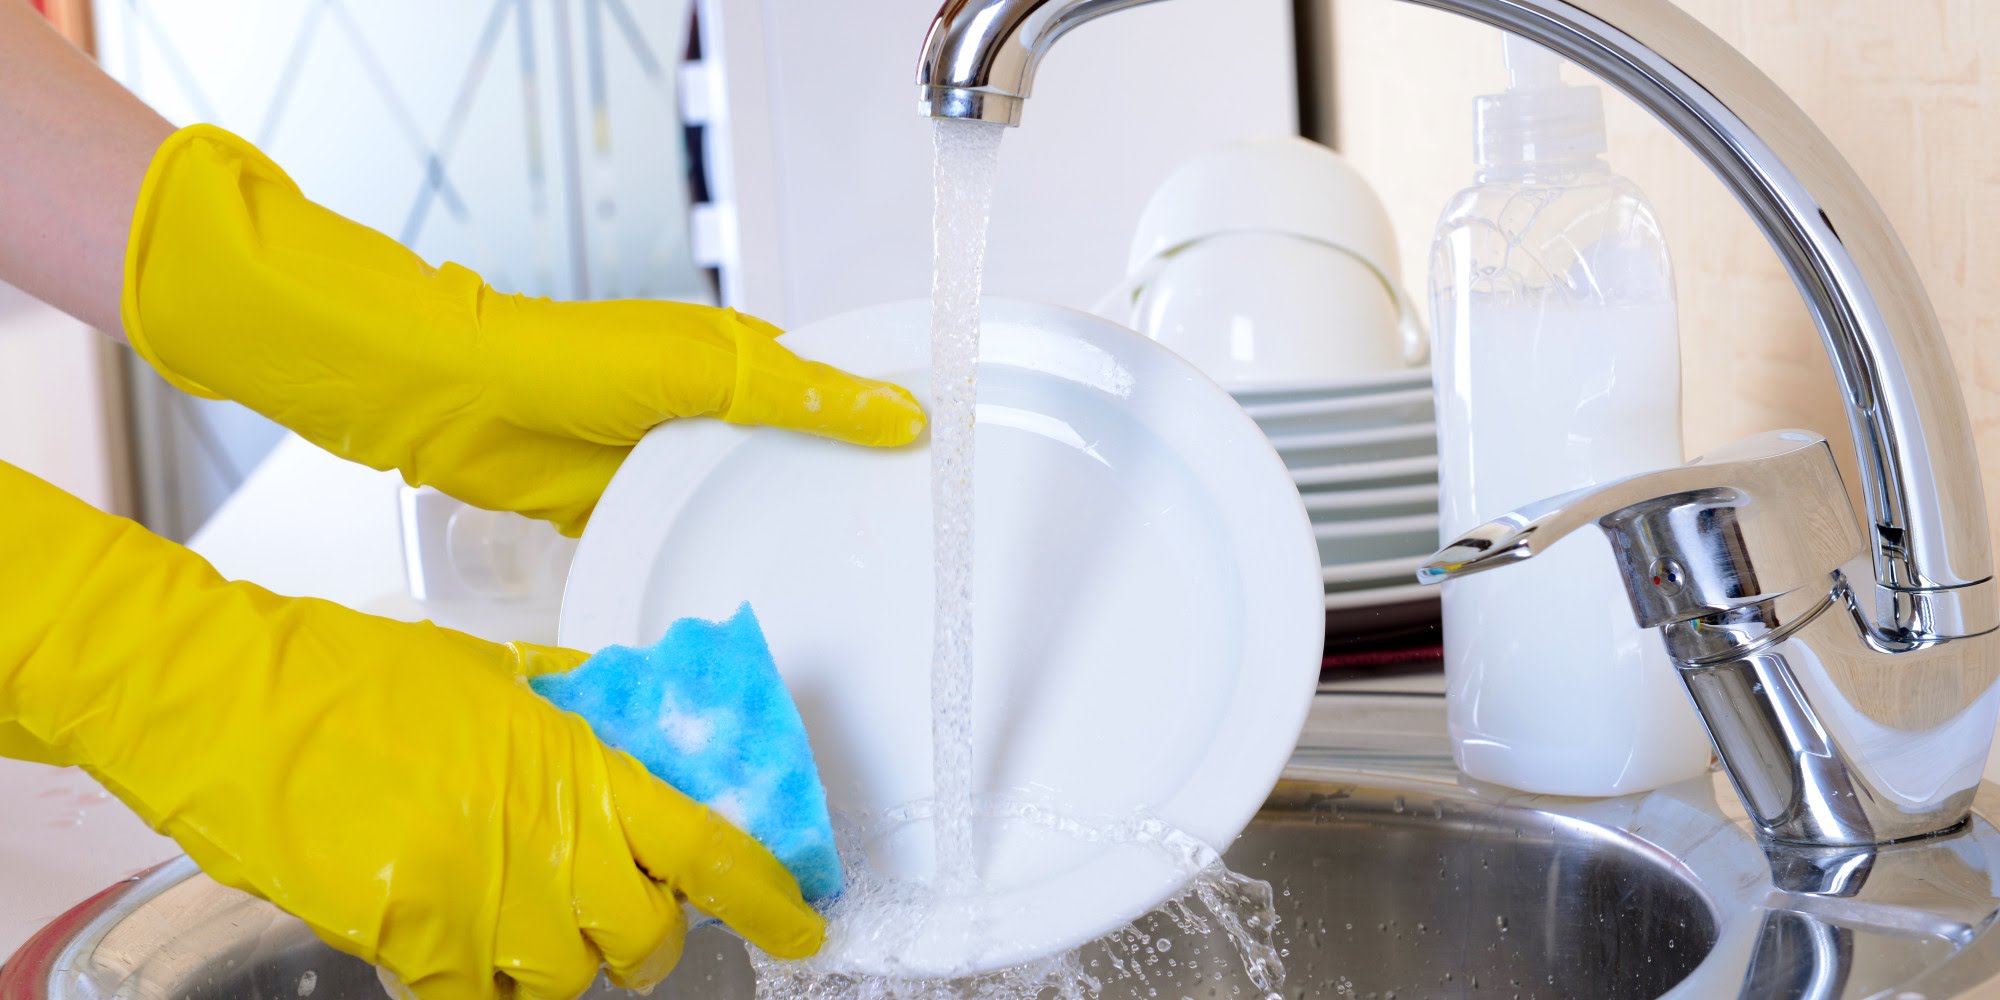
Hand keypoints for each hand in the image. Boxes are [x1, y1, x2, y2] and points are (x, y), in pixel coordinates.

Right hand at [0, 461, 822, 998]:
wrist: (230, 697)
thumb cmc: (352, 673)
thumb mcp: (493, 673)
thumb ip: (576, 714)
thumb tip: (637, 735)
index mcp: (576, 761)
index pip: (706, 846)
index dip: (765, 897)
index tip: (798, 925)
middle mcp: (545, 835)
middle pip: (645, 934)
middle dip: (644, 936)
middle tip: (618, 915)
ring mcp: (481, 895)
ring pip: (566, 979)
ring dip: (558, 962)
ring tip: (518, 919)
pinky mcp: (412, 939)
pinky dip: (476, 986)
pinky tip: (454, 946)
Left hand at [118, 125, 924, 535]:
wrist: (455, 404)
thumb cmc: (567, 362)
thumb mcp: (705, 370)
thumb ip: (802, 394)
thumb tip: (900, 413)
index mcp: (740, 357)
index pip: (837, 385)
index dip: (887, 419)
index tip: (945, 463)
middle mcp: (713, 410)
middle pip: (798, 455)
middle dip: (843, 494)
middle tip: (907, 547)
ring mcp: (670, 464)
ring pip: (745, 504)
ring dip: (780, 534)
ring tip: (850, 587)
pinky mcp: (628, 510)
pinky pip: (689, 541)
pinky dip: (717, 561)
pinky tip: (759, 598)